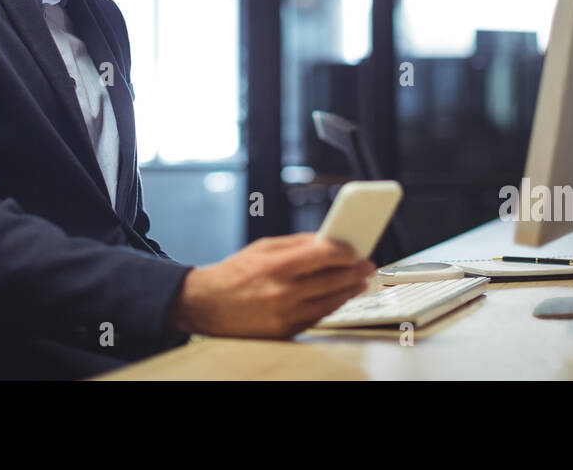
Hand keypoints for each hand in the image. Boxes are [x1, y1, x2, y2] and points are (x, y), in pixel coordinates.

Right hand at [166, 233, 373, 337]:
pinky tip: (340, 296)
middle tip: (367, 265)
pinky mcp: (285, 331)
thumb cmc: (235, 273)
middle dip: (355, 271)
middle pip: (333, 280)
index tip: (357, 248)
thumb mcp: (263, 248)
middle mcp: (283, 292)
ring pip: (331, 302)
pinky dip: (332, 305)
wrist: (205, 305)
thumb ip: (297, 244)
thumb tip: (329, 241)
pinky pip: (318, 317)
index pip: (325, 254)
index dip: (346, 251)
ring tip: (360, 281)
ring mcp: (285, 315)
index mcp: (277, 265)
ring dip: (350, 290)